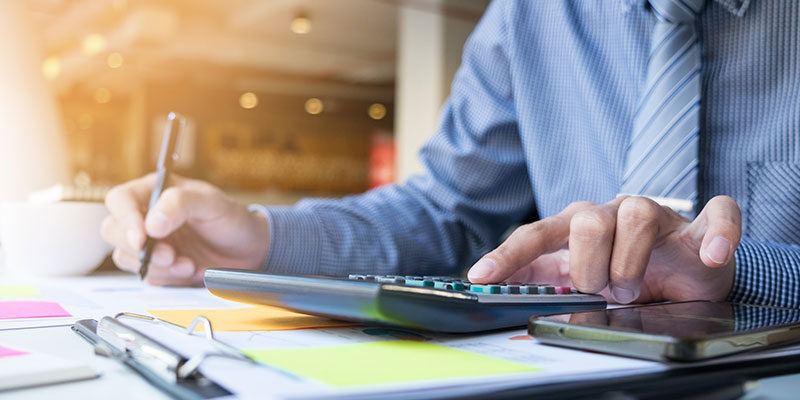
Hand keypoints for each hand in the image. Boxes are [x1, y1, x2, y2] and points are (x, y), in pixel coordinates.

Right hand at [101, 174, 268, 285]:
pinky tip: (192, 270)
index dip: (125, 220)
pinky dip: (167, 278)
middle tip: (170, 255)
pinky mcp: (156, 265)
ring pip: (125, 257)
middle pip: (113, 231)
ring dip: (156, 266)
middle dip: (140, 248)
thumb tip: (150, 223)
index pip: (119, 200)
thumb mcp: (211, 203)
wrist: (248, 249)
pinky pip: (146, 275)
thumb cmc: (230, 219)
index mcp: (154, 191)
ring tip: (188, 264)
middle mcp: (145, 216)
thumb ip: (180, 204)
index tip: (141, 239)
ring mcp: (149, 242)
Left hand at [467, 196, 740, 303]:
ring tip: (632, 290)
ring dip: (631, 264)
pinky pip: (715, 213)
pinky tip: (708, 254)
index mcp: (576, 226)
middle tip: (602, 292)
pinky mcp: (699, 224)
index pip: (536, 234)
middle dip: (589, 267)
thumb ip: (551, 284)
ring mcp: (655, 214)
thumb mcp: (584, 283)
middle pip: (584, 222)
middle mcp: (610, 213)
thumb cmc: (629, 276)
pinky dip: (715, 234)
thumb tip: (514, 300)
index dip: (508, 255)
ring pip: (635, 215)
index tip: (480, 276)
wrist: (685, 275)